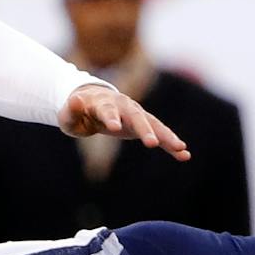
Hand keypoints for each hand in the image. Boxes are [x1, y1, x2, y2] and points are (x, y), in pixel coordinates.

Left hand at [58, 83, 190, 159]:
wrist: (92, 102)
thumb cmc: (78, 112)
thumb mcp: (69, 114)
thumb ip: (72, 109)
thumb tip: (74, 99)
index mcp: (104, 104)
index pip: (108, 111)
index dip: (111, 118)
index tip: (115, 127)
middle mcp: (124, 106)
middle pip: (136, 117)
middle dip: (145, 130)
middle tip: (152, 143)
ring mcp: (137, 115)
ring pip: (154, 125)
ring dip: (167, 137)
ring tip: (181, 148)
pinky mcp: (145, 125)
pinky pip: (160, 135)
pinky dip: (171, 144)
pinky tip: (184, 155)